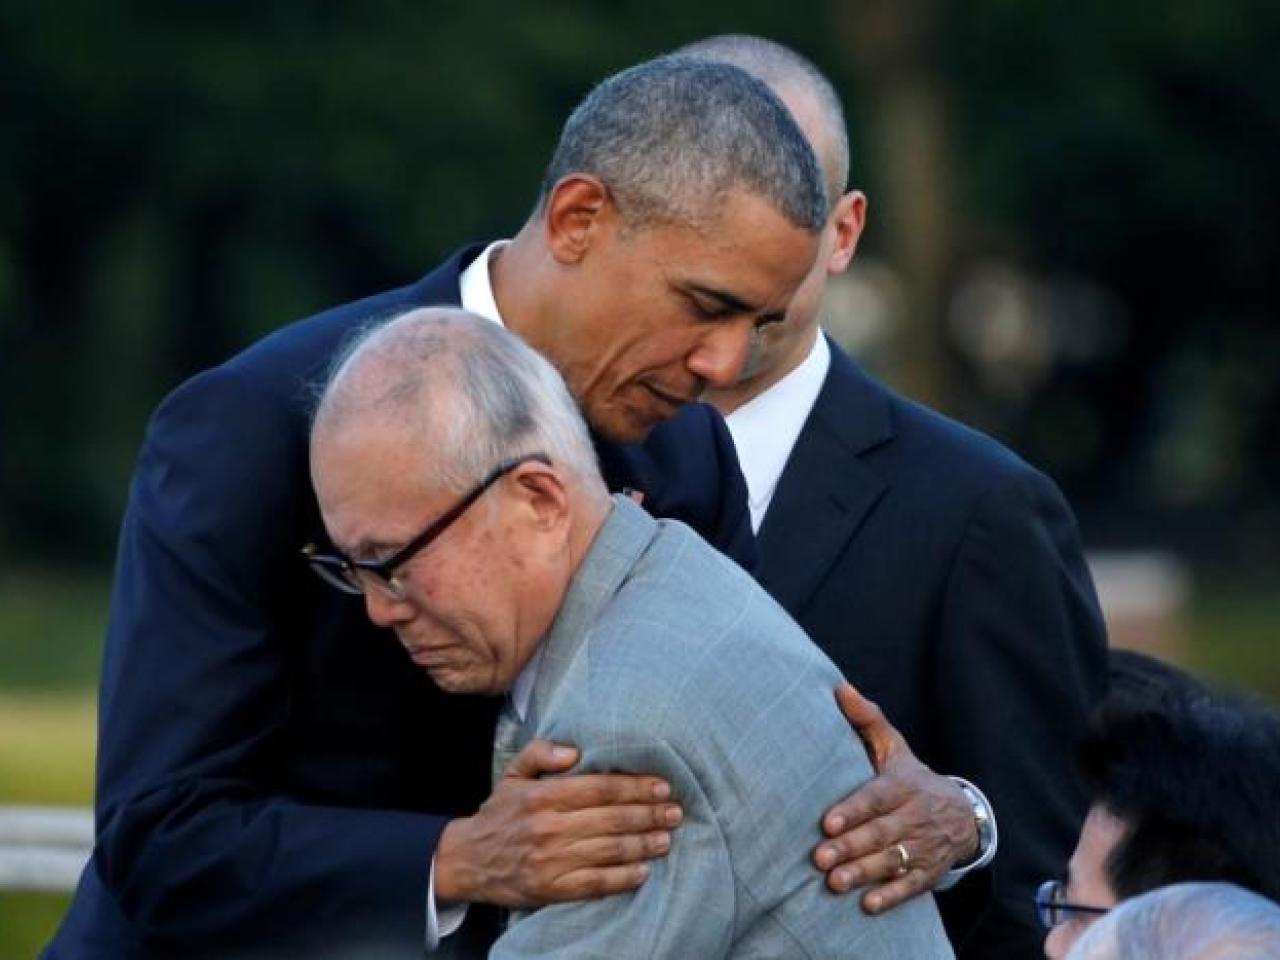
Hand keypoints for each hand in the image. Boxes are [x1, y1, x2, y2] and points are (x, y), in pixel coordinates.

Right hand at [434, 738, 681, 907]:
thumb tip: (575, 749)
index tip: (662, 786)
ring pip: (608, 851)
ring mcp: (550, 861)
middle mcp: (549, 827)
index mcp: (543, 795)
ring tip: (666, 838)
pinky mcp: (550, 889)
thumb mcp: (513, 773)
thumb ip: (542, 752)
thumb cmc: (499, 813)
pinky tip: (643, 871)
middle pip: (611, 819)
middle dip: (648, 814)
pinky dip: (622, 878)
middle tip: (675, 811)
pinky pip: (595, 884)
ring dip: (643, 845)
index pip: (599, 788)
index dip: (634, 787)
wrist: (466, 860)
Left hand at [813, 683, 977, 913]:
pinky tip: (868, 905)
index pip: (877, 798)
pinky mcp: (929, 871)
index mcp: (904, 785)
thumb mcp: (894, 747)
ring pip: (893, 860)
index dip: (853, 810)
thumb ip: (867, 720)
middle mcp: (916, 816)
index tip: (827, 822)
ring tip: (834, 882)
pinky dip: (891, 896)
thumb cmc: (911, 778)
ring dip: (864, 873)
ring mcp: (924, 846)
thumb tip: (838, 686)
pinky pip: (911, 886)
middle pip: (881, 833)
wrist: (963, 813)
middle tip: (820, 858)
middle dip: (850, 846)